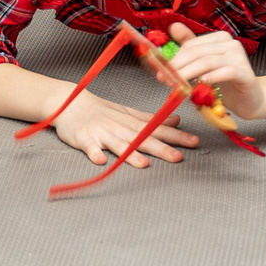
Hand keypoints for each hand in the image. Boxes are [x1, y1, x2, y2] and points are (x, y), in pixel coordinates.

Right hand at [49, 87, 199, 168]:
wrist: (70, 101)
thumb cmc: (101, 110)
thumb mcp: (128, 113)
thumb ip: (151, 119)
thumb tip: (176, 120)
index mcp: (132, 123)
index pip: (157, 130)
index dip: (176, 136)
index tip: (195, 141)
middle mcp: (120, 128)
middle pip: (143, 140)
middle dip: (161, 148)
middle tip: (179, 157)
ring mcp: (102, 133)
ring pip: (118, 144)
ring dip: (130, 154)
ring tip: (144, 163)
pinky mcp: (84, 139)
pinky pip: (89, 147)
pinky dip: (94, 153)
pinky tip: (101, 161)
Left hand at [163, 23, 265, 119]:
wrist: (251, 100)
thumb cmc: (226, 83)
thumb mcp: (204, 66)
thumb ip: (190, 48)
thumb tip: (173, 26)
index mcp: (219, 38)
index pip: (190, 45)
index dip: (174, 59)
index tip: (161, 72)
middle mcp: (231, 43)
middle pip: (197, 52)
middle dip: (178, 67)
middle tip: (165, 80)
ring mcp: (239, 57)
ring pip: (207, 62)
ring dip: (189, 73)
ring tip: (178, 85)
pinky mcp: (245, 73)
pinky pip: (226, 72)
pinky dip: (212, 77)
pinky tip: (202, 83)